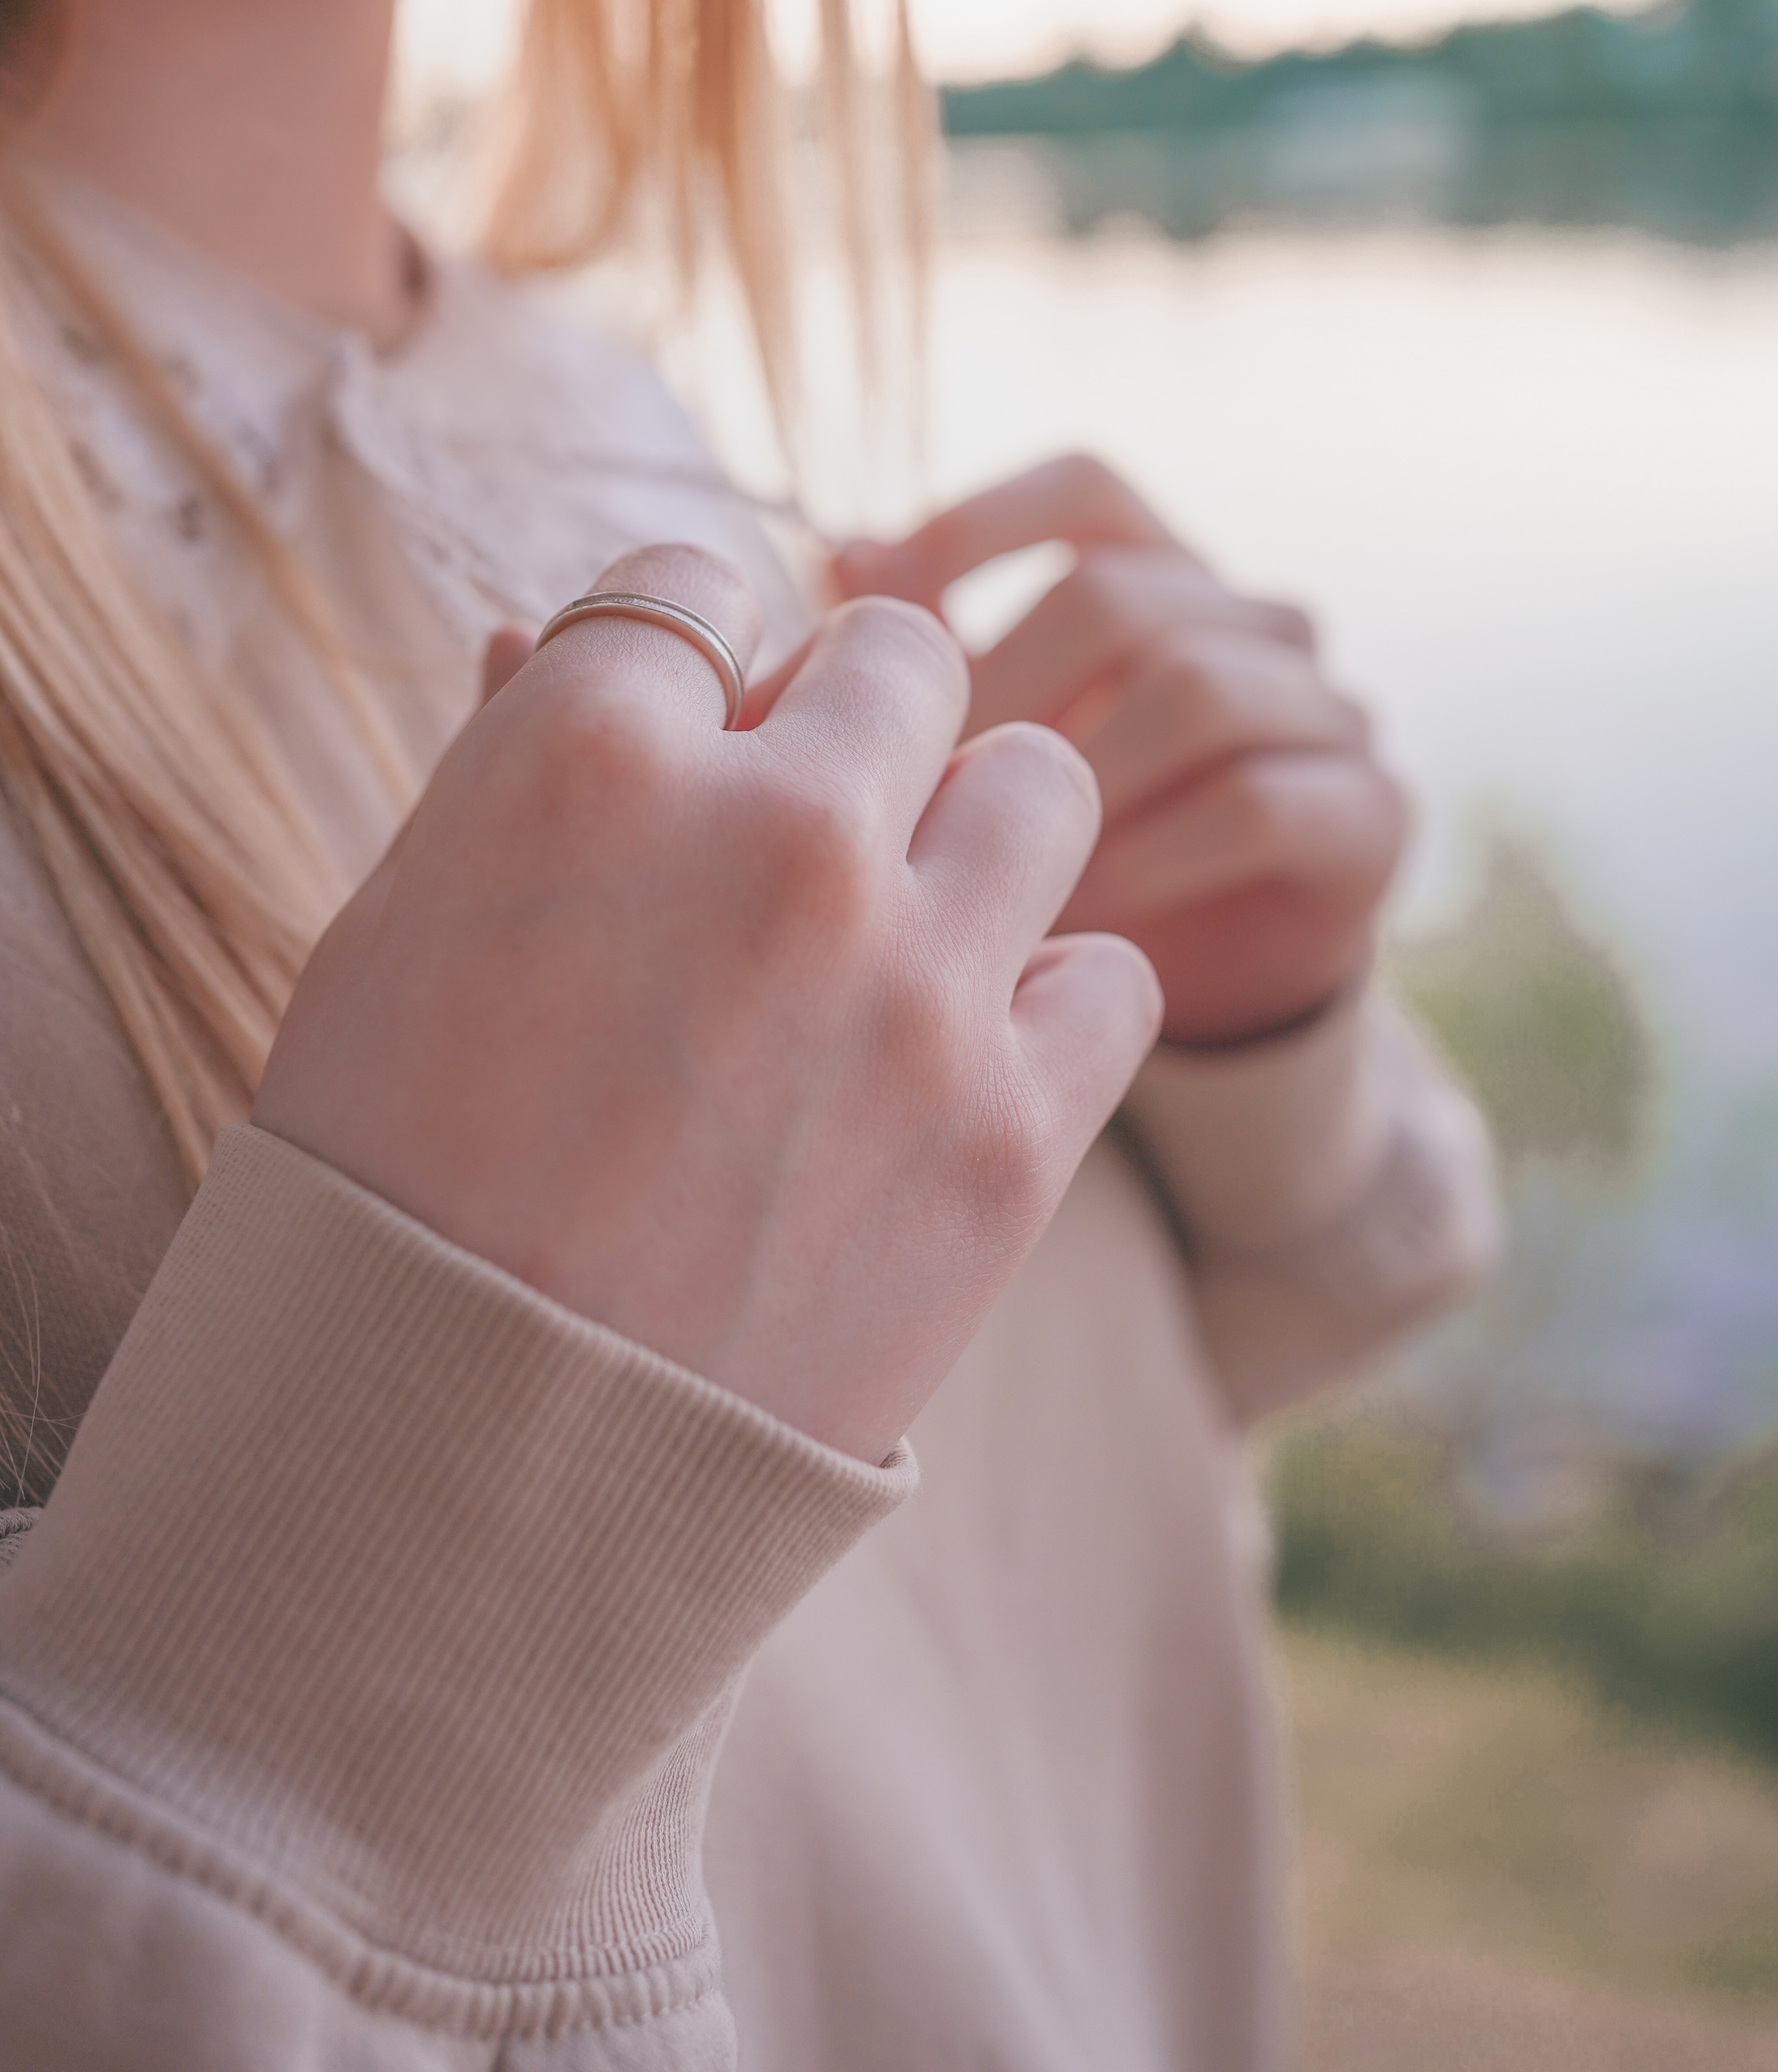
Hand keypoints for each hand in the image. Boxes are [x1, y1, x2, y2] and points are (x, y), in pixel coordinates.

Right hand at [256, 543, 1161, 1462]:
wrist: (457, 1487)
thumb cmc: (385, 1190)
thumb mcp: (392, 937)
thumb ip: (507, 764)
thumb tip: (545, 636)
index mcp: (587, 758)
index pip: (695, 584)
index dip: (689, 655)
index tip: (687, 725)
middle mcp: (774, 836)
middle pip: (898, 657)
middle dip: (847, 716)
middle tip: (803, 820)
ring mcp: (912, 987)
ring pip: (1038, 781)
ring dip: (973, 826)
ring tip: (907, 918)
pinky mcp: (1010, 1138)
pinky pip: (1113, 977)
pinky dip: (1049, 999)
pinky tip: (965, 1052)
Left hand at [834, 457, 1407, 1050]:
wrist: (1214, 984)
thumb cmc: (1081, 842)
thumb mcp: (996, 743)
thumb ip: (934, 648)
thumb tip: (849, 554)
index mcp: (1164, 575)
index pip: (1087, 488)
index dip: (987, 519)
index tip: (890, 594)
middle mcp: (1259, 621)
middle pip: (1121, 596)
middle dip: (1008, 689)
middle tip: (920, 787)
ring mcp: (1330, 710)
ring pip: (1199, 689)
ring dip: (1082, 782)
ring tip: (996, 862)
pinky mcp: (1372, 812)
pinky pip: (1261, 801)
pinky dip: (1155, 854)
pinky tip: (1083, 908)